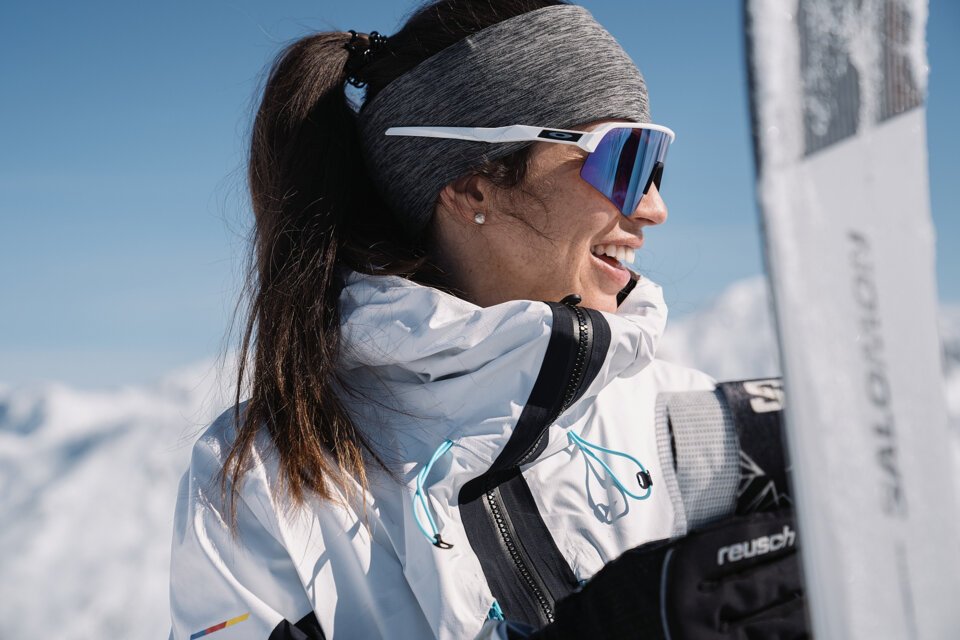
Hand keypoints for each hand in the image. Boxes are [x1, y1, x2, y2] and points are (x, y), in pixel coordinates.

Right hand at [532, 509, 808, 638]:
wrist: (591, 639)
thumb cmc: (622, 599)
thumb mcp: (650, 561)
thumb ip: (693, 553)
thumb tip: (751, 537)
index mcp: (674, 571)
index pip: (737, 545)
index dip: (774, 532)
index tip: (801, 521)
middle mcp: (692, 608)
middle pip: (762, 583)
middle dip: (802, 567)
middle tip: (835, 552)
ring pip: (772, 623)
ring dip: (807, 605)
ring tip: (835, 590)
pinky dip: (790, 636)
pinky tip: (813, 624)